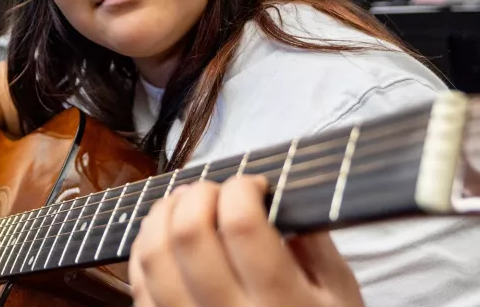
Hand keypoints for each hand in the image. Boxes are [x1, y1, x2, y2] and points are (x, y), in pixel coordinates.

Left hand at [129, 176, 363, 306]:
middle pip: (190, 234)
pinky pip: (139, 287)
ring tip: (184, 203)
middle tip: (216, 190)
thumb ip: (315, 245)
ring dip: (163, 215)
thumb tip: (279, 199)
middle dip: (199, 194)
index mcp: (282, 303)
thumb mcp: (340, 295)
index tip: (253, 185)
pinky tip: (164, 238)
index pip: (242, 225)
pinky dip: (143, 250)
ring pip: (154, 257)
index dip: (241, 189)